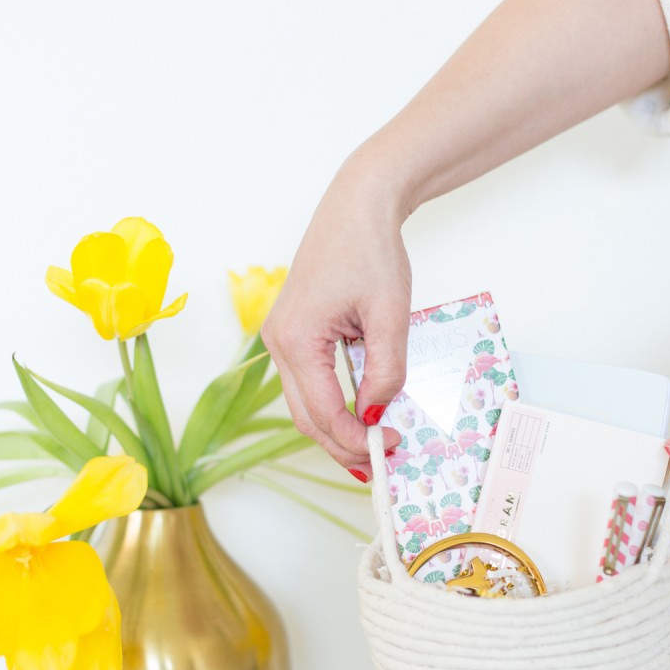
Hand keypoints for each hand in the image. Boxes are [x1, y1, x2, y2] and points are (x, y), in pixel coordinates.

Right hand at [262, 161, 407, 478]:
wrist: (356, 206)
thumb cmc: (370, 249)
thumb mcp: (390, 313)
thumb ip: (386, 368)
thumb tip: (380, 412)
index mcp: (296, 339)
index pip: (324, 412)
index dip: (357, 438)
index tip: (391, 447)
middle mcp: (278, 343)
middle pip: (306, 418)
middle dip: (342, 445)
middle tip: (381, 463)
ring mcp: (281, 339)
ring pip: (305, 405)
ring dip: (336, 429)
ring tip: (373, 445)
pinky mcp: (293, 334)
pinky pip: (309, 383)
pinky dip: (333, 405)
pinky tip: (360, 413)